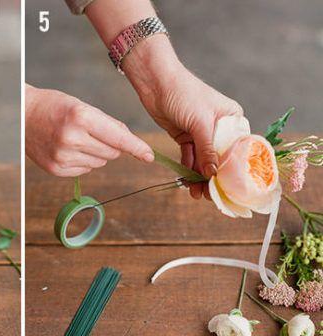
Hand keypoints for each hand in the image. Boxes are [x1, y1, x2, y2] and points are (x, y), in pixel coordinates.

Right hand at [25, 84, 153, 176]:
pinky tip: (69, 149)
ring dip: (97, 153)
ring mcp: (63, 157)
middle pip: (112, 152)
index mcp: (81, 117)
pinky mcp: (57, 170)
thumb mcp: (81, 106)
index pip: (118, 138)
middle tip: (94, 133)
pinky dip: (83, 161)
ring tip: (78, 139)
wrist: (21, 117)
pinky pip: (85, 170)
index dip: (136, 148)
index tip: (150, 156)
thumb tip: (128, 143)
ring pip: (100, 162)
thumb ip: (106, 124)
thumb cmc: (54, 106)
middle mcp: (72, 139)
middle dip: (111, 145)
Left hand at [124, 38, 242, 198]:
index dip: (233, 169)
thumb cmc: (184, 93)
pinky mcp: (186, 137)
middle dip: (213, 177)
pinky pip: (190, 158)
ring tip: (195, 193)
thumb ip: (207, 149)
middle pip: (219, 158)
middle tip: (208, 195)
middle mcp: (219, 126)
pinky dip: (188, 170)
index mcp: (232, 118)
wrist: (156, 82)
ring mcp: (202, 133)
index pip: (237, 148)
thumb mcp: (200, 123)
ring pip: (203, 161)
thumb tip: (213, 174)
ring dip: (199, 177)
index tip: (229, 187)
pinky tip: (186, 182)